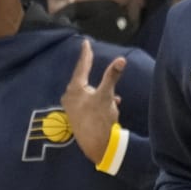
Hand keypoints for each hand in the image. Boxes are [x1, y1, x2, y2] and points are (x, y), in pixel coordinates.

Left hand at [61, 39, 124, 166]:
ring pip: (89, 92)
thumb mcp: (106, 96)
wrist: (97, 146)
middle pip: (82, 79)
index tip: (85, 43)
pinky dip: (101, 100)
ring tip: (114, 95)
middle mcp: (70, 98)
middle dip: (92, 72)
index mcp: (74, 90)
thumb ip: (112, 77)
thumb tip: (120, 60)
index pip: (81, 67)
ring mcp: (72, 108)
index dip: (86, 54)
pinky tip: (113, 104)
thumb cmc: (99, 119)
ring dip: (101, 91)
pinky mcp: (78, 116)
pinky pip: (90, 102)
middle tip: (91, 58)